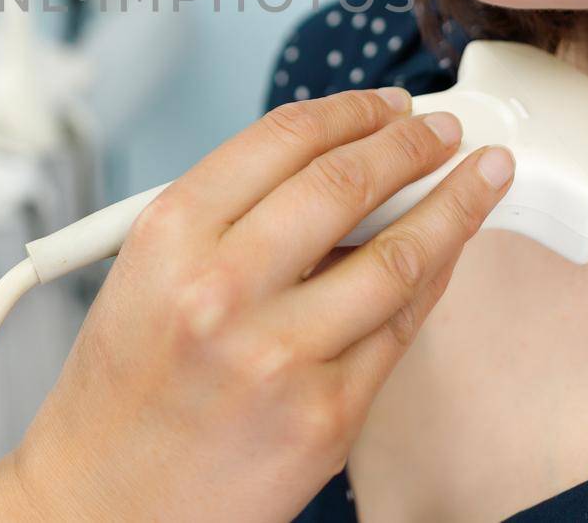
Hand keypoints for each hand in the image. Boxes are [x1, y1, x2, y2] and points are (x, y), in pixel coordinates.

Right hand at [0, 87, 514, 521]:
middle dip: (414, 144)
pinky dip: (433, 280)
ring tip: (482, 178)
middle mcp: (221, 290)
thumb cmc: (124, 389)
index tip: (386, 105)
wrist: (105, 501)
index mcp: (169, 238)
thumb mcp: (147, 272)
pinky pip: (400, 330)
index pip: (281, 139)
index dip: (350, 111)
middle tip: (447, 130)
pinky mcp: (325, 416)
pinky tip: (449, 255)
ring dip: (456, 204)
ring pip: (396, 256)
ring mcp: (279, 356)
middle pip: (346, 184)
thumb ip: (231, 216)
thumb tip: (339, 166)